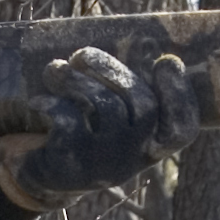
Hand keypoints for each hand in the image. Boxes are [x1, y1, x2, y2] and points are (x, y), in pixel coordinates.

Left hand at [0, 48, 197, 209]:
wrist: (39, 180)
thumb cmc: (79, 138)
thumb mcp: (107, 124)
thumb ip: (124, 95)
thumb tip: (133, 39)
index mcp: (148, 148)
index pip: (181, 129)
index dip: (180, 95)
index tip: (167, 61)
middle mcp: (132, 158)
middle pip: (142, 105)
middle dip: (112, 69)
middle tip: (83, 54)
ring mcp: (104, 163)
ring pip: (105, 107)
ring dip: (76, 80)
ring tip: (56, 69)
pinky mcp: (73, 163)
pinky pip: (69, 120)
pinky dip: (51, 103)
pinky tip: (38, 100)